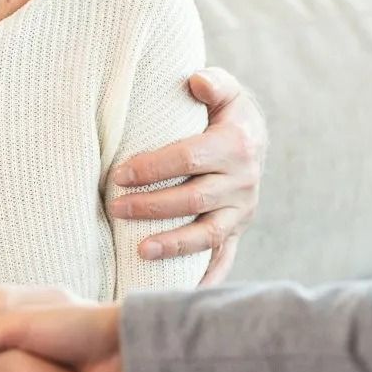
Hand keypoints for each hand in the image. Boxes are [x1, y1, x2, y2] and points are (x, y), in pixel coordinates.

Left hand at [109, 68, 266, 285]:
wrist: (256, 139)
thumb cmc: (226, 113)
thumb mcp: (226, 91)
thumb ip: (214, 83)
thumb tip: (196, 79)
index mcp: (237, 145)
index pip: (188, 159)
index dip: (152, 168)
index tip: (119, 174)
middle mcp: (244, 182)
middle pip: (193, 199)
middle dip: (152, 206)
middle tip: (116, 208)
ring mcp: (241, 211)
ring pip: (208, 234)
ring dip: (173, 245)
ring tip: (139, 251)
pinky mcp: (237, 231)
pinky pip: (223, 258)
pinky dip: (205, 278)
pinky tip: (182, 292)